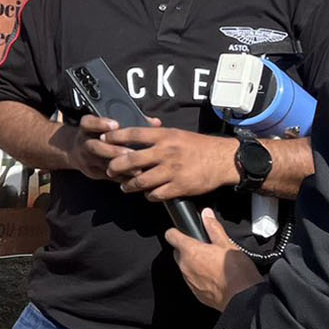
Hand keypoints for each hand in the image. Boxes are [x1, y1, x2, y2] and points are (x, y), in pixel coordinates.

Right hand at [62, 114, 131, 180]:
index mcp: (85, 128)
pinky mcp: (93, 172)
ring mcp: (86, 159)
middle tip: (130, 152)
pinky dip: (122, 176)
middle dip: (113, 150)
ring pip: (102, 164)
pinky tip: (135, 176)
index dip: (100, 124)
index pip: (88, 124)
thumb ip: (124, 121)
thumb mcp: (102, 123)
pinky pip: (108, 176)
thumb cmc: (98, 133)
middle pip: (95, 147)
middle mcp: (83, 143)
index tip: (115, 124)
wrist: (75, 150)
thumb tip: (152, 122)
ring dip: (120, 167)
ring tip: (136, 169)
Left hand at [101, 121, 238, 200]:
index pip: (133, 134)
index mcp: (165, 136)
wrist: (224, 159)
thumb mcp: (177, 134)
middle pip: (131, 159)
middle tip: (109, 170)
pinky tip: (147, 193)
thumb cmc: (199, 146)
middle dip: (115, 166)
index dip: (115, 136)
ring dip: (129, 185)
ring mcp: (172, 170)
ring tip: (125, 186)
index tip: (104, 139)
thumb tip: (135, 133)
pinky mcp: (180, 186)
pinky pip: (156, 194)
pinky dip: (149, 195)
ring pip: (140, 180)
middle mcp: (166, 152)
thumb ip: (157, 135)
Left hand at [167, 208, 259, 311]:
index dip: (175, 232)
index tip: (181, 231)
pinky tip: (213, 276)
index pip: (171, 236)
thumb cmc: (236, 272)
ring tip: (212, 263)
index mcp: (190, 251)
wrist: (243, 299)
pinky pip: (192, 280)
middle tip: (204, 248)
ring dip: (194, 263)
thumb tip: (206, 214)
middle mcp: (185, 266)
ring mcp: (188, 280)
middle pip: (178, 252)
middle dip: (187, 249)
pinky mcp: (195, 292)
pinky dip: (199, 276)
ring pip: (185, 266)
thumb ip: (214, 228)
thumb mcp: (227, 244)